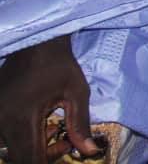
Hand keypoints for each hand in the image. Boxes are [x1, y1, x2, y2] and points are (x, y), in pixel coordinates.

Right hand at [0, 36, 98, 163]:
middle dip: (43, 156)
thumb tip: (89, 151)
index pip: (29, 160)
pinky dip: (21, 139)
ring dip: (32, 148)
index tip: (65, 150)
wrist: (36, 44)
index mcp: (21, 119)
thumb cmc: (59, 65)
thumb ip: (80, 125)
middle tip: (63, 140)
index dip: (48, 162)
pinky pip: (3, 138)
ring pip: (10, 150)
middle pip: (19, 158)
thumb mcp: (76, 93)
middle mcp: (1, 122)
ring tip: (53, 128)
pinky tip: (39, 124)